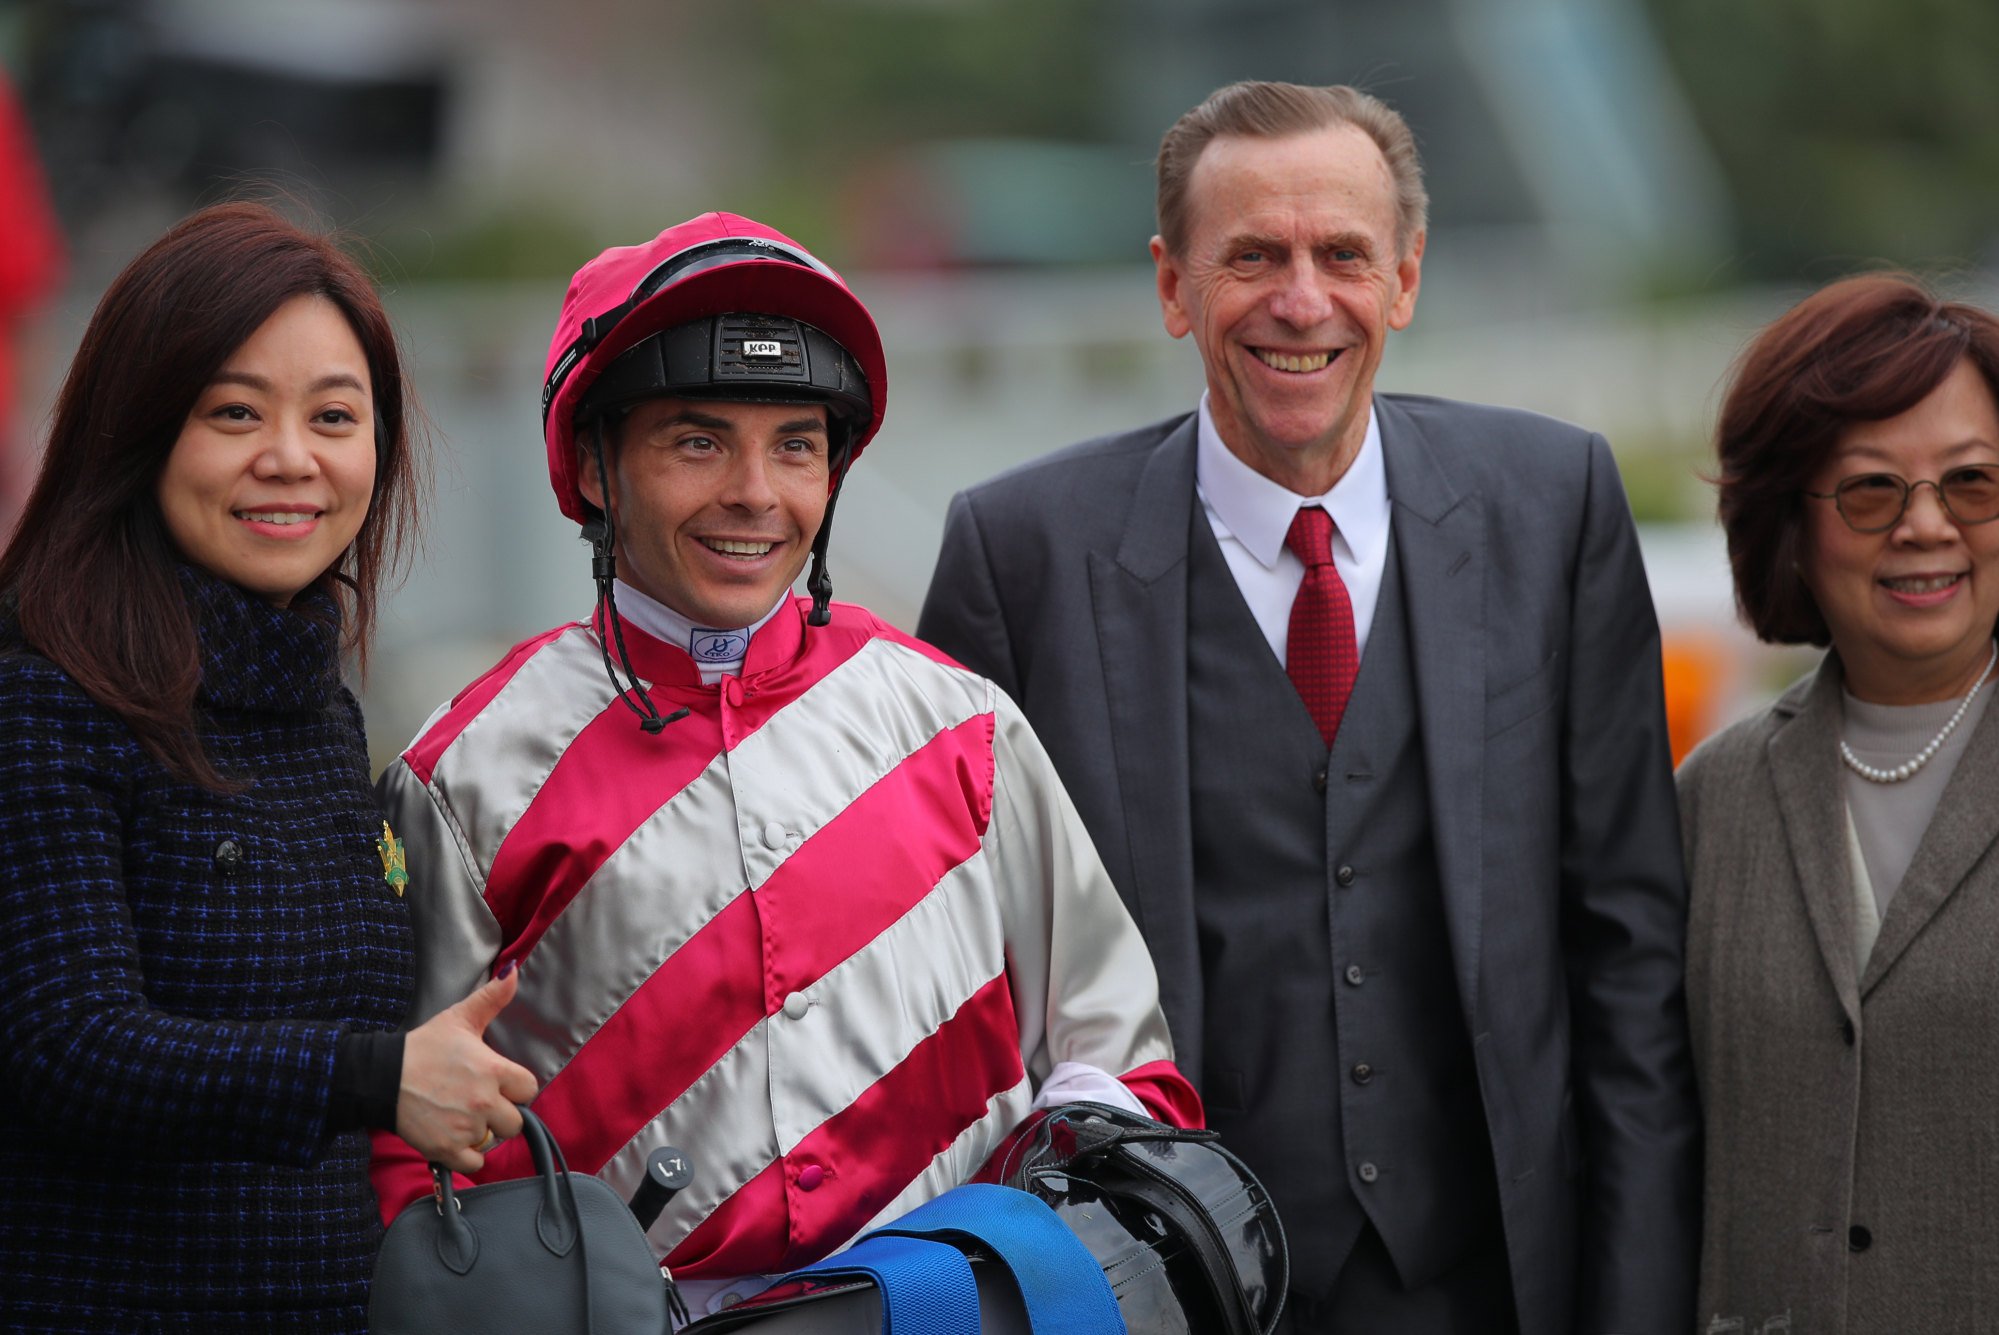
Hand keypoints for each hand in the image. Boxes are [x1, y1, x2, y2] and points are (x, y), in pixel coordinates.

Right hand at [396, 967, 538, 1172]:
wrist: (381, 1077)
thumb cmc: (423, 1047)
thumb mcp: (459, 1018)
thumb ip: (491, 998)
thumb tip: (513, 970)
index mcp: (494, 1071)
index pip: (529, 1089)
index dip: (515, 1088)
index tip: (498, 1084)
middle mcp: (484, 1102)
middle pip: (515, 1121)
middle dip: (501, 1114)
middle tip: (479, 1103)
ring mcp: (465, 1128)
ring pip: (493, 1141)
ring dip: (483, 1134)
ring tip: (463, 1118)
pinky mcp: (445, 1149)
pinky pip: (474, 1163)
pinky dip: (467, 1156)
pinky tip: (456, 1138)